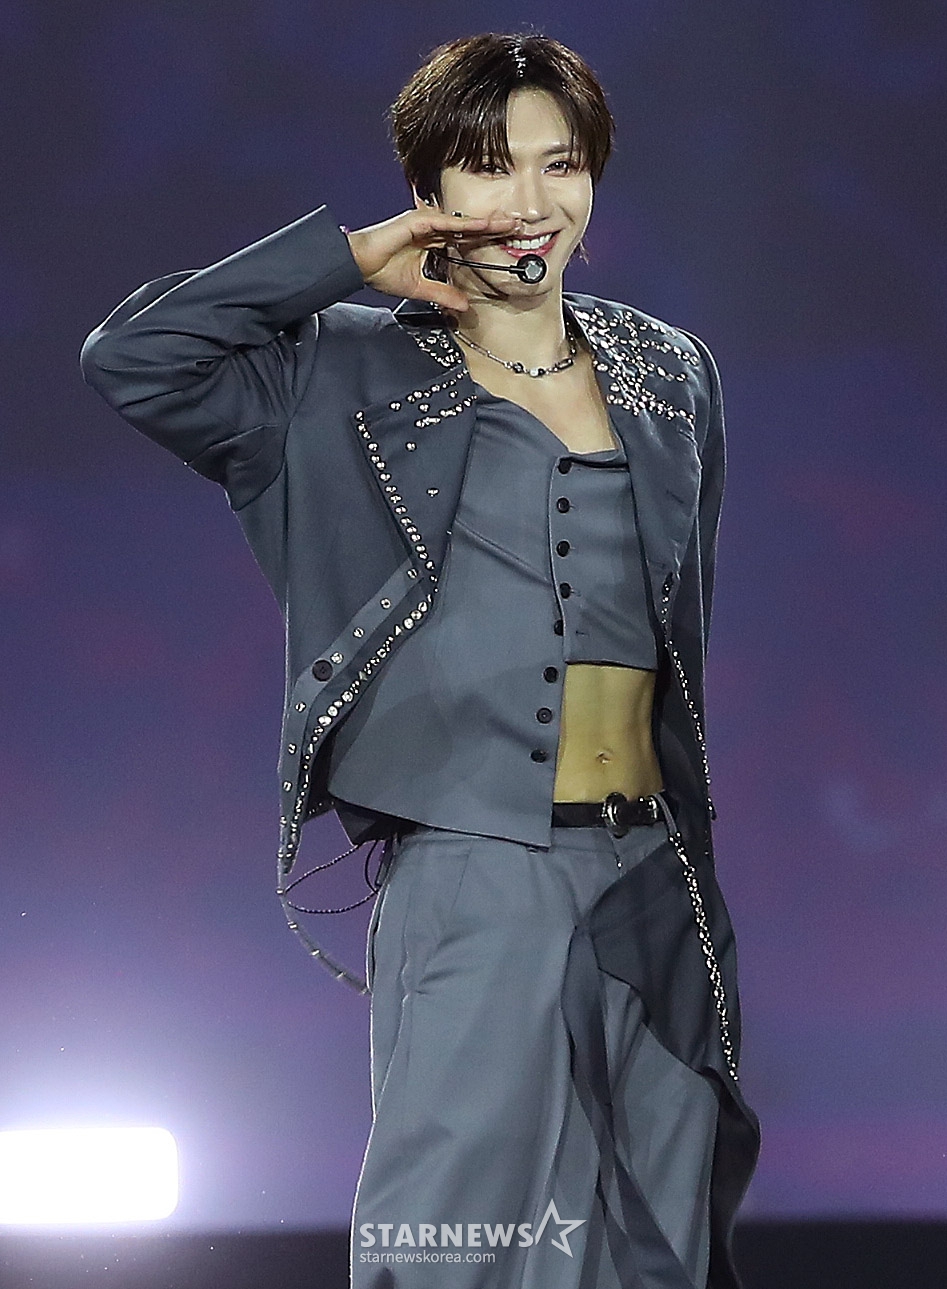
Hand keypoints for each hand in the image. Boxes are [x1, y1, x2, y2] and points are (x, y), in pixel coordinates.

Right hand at [345, 209, 524, 311]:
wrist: (359, 266)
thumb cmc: (382, 273)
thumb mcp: (420, 288)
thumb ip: (443, 294)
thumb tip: (464, 307)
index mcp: (433, 241)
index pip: (466, 239)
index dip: (487, 239)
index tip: (509, 241)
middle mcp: (432, 228)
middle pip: (470, 227)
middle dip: (495, 227)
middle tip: (520, 226)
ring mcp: (425, 222)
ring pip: (463, 222)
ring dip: (487, 222)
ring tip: (510, 223)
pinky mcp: (417, 221)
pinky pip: (447, 222)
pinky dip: (466, 224)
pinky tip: (484, 225)